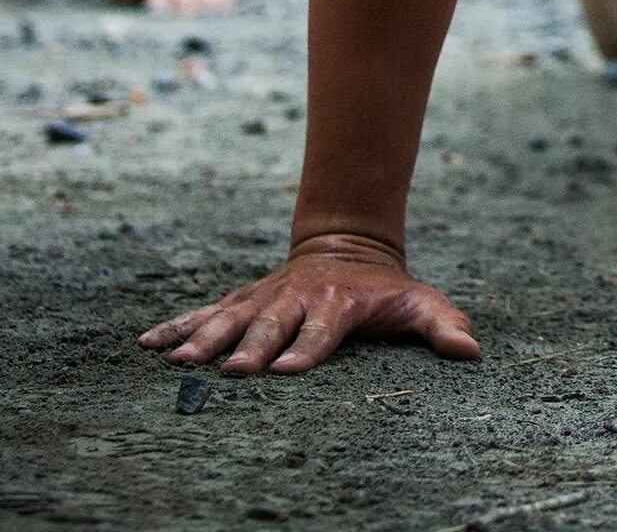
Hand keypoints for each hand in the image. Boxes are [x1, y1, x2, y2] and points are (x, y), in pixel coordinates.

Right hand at [140, 235, 480, 374]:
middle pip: (272, 326)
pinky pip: (204, 312)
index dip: (308, 348)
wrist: (348, 245)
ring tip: (177, 361)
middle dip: (252, 348)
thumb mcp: (420, 303)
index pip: (323, 330)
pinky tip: (146, 344)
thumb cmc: (386, 289)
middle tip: (232, 371)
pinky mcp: (242, 300)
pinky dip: (175, 326)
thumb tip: (470, 350)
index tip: (290, 370)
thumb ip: (443, 326)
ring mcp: (265, 299)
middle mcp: (297, 300)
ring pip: (231, 319)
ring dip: (204, 339)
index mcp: (337, 304)